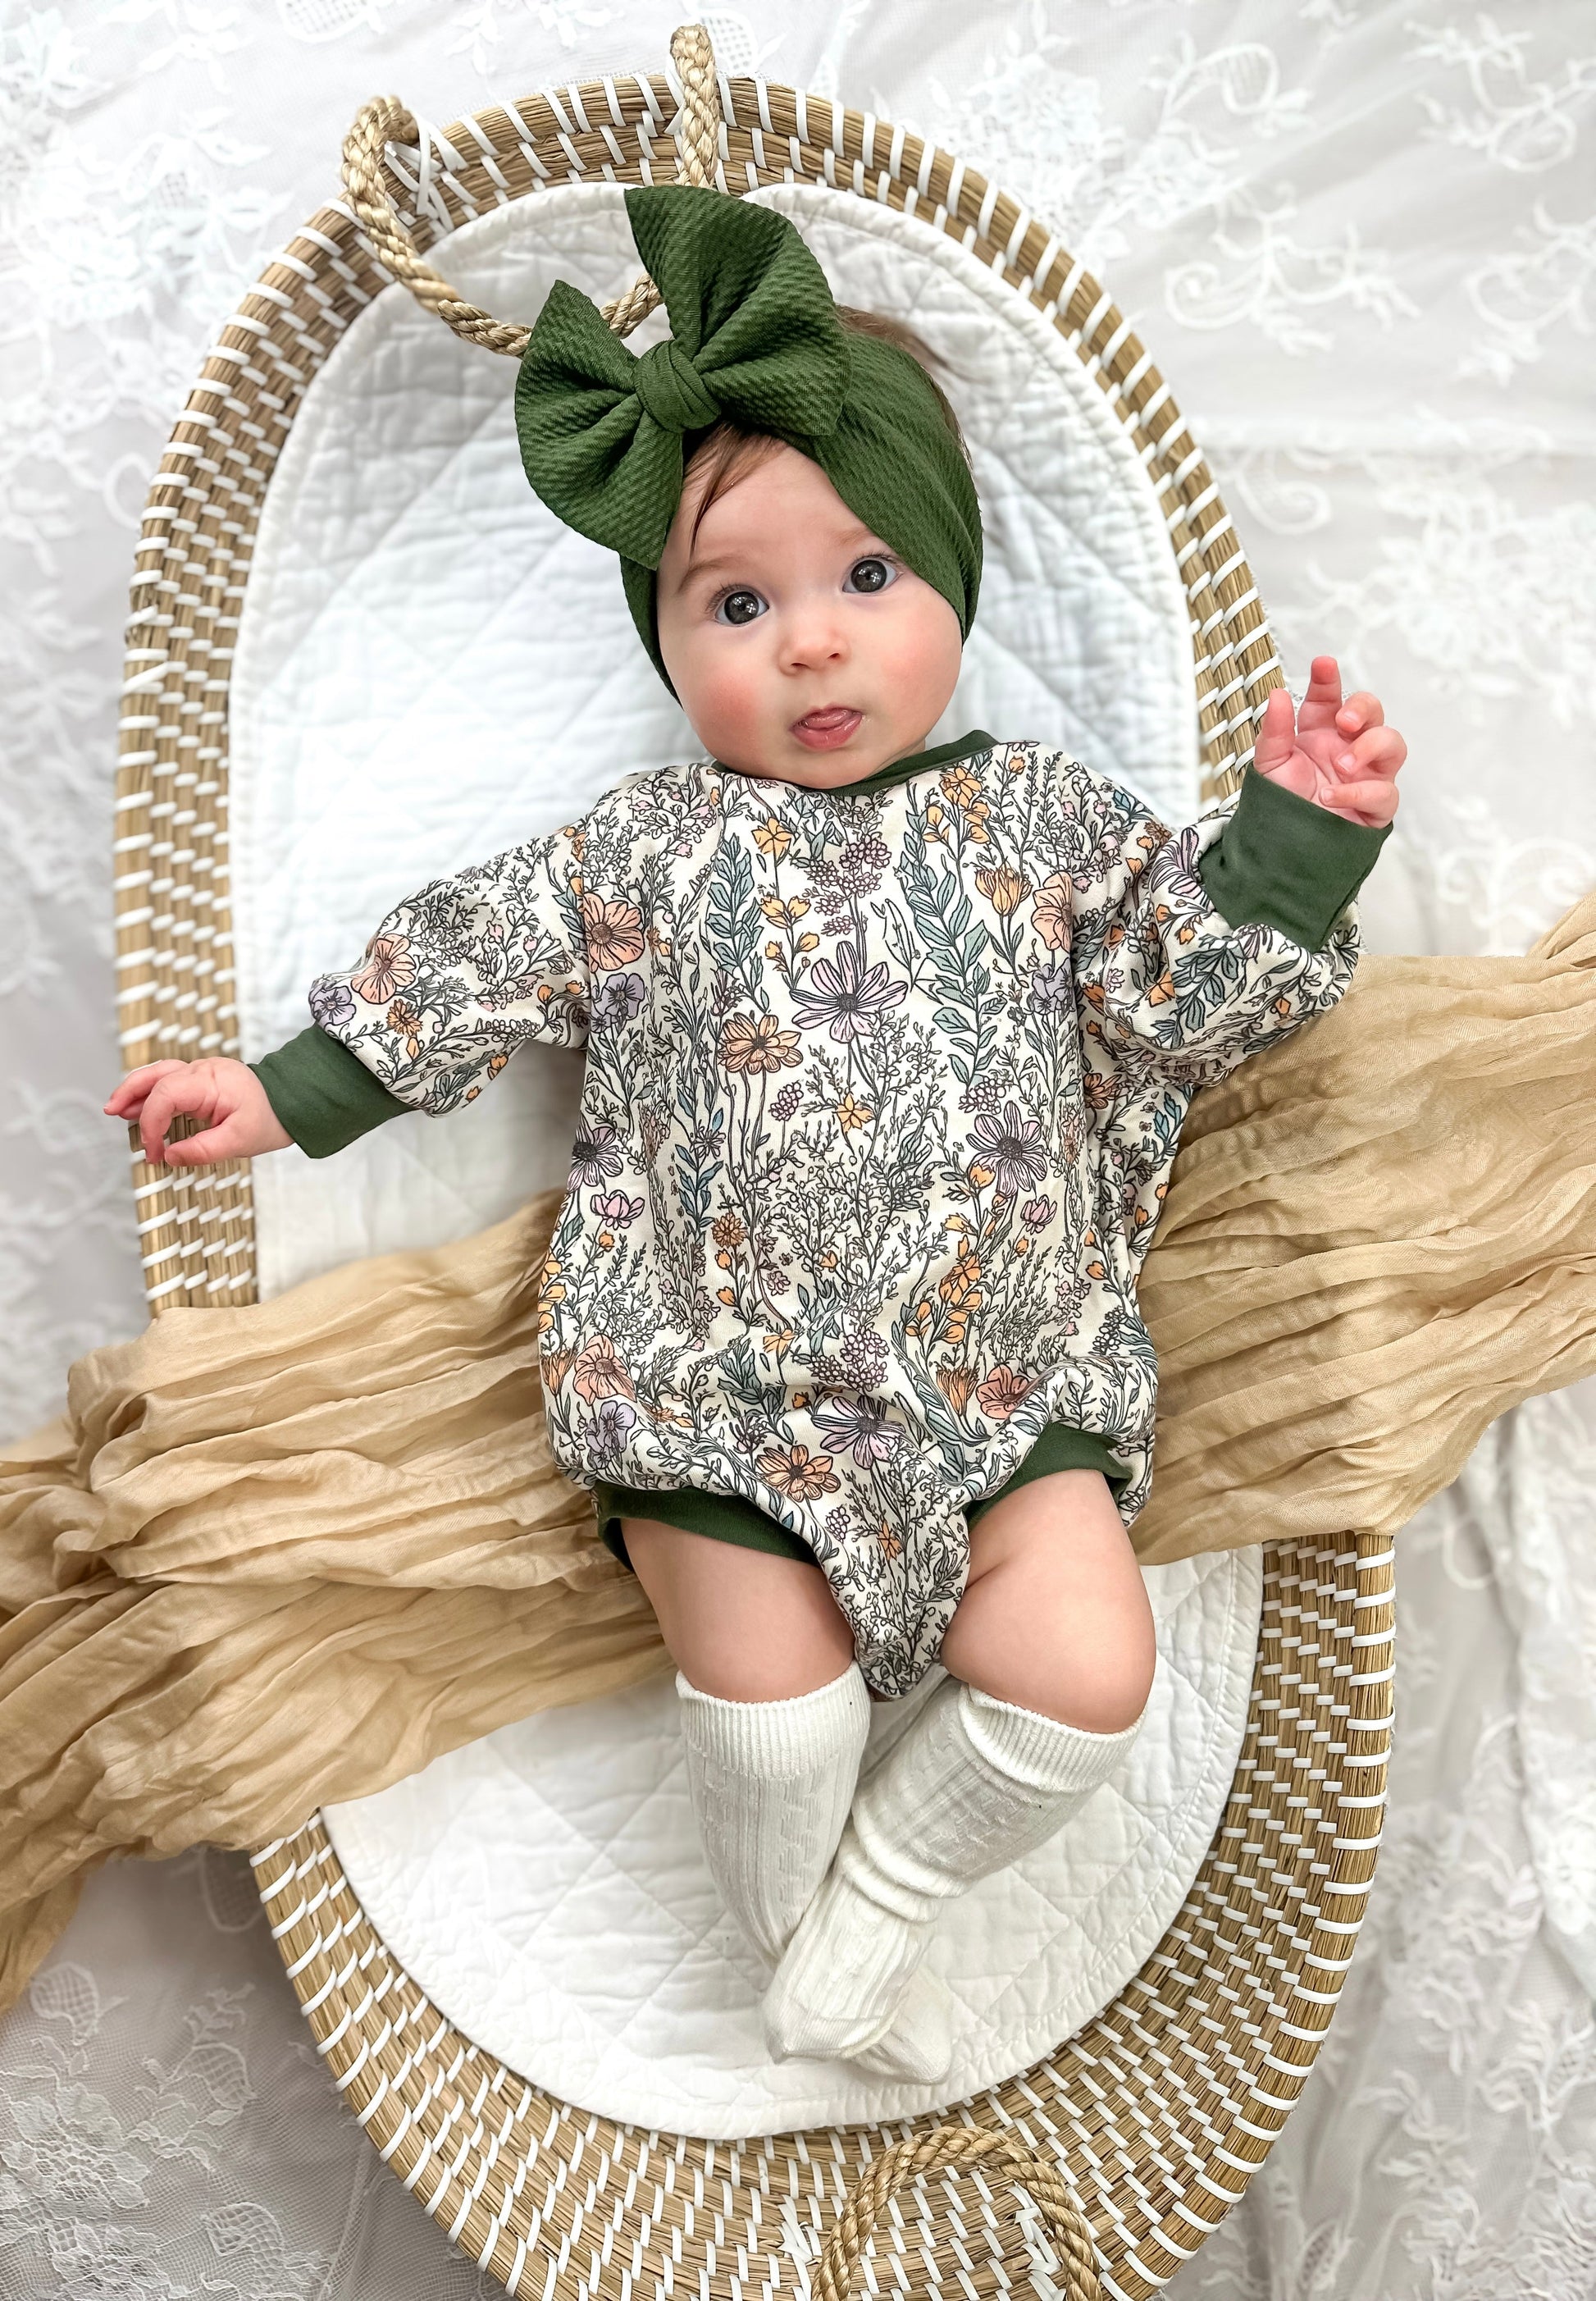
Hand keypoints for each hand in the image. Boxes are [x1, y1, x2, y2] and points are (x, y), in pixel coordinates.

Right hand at [104, 1057, 291, 1167]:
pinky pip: (170, 1081)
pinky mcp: (202, 1080)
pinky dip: (152, 1093)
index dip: (152, 1124)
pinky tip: (140, 1107)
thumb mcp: (239, 1142)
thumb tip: (169, 1156)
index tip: (154, 1152)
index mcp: (211, 1082)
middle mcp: (202, 1071)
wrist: (292, 1102)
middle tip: (111, 1111)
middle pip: (156, 1075)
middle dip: (130, 1093)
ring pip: (159, 1074)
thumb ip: (202, 1150)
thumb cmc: (270, 1119)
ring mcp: (202, 1072)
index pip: (166, 1096)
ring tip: (117, 1110)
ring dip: (136, 1090)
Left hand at [1253, 654, 1403, 827]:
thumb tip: (1277, 694)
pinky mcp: (1377, 806)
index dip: (1328, 680)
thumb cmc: (1283, 804)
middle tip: (1344, 721)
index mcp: (1320, 733)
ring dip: (1371, 747)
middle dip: (1363, 708)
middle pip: (1373, 712)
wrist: (1285, 848)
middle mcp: (1348, 748)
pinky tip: (1330, 796)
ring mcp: (1368, 775)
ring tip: (1343, 764)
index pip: (1329, 698)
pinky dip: (1357, 792)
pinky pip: (1383, 792)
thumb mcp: (1269, 765)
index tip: (1323, 664)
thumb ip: (1274, 732)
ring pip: (1393, 745)